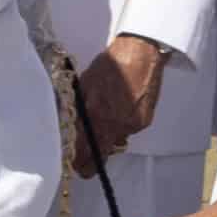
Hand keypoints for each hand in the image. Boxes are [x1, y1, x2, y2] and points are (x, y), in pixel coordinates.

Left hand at [72, 33, 168, 174]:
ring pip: (115, 142)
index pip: (84, 155)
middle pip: (101, 156)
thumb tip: (72, 129)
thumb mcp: (85, 85)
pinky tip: (123, 105)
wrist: (141, 53)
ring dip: (109, 135)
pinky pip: (128, 130)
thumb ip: (78, 110)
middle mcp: (113, 126)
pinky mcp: (144, 122)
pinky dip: (123, 124)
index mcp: (94, 116)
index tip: (75, 163)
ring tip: (109, 113)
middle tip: (87, 149)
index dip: (78, 163)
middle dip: (92, 156)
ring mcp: (131, 126)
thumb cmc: (110, 64)